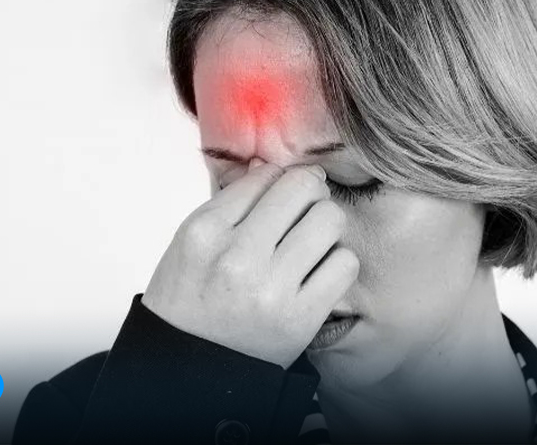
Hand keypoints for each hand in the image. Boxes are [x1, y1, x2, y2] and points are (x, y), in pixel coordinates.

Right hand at [141, 162, 358, 368]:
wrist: (191, 370)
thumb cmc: (192, 298)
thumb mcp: (191, 243)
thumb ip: (231, 203)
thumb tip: (273, 166)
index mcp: (204, 232)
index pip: (265, 177)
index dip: (281, 180)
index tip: (284, 192)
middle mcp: (237, 257)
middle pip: (304, 189)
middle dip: (310, 194)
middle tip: (305, 211)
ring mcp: (271, 289)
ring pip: (330, 220)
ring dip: (326, 228)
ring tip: (309, 244)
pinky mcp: (301, 317)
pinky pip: (344, 263)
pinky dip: (337, 263)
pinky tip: (317, 273)